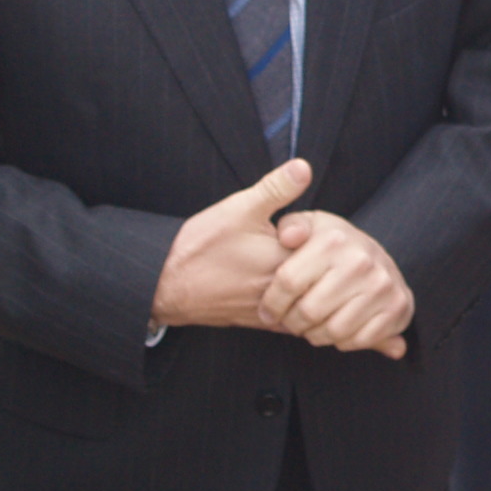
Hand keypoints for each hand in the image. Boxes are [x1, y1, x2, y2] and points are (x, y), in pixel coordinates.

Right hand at [153, 157, 309, 329]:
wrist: (165, 286)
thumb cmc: (199, 248)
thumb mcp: (239, 208)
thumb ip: (276, 188)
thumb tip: (304, 167)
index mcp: (284, 261)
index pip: (324, 249)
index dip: (318, 235)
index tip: (301, 228)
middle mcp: (284, 292)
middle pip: (320, 276)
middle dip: (315, 259)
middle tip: (298, 246)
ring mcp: (274, 312)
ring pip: (308, 298)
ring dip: (306, 283)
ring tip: (289, 266)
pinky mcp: (262, 324)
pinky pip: (292, 316)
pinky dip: (294, 304)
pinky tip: (281, 289)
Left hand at [262, 207, 413, 357]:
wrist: (378, 257)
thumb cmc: (333, 245)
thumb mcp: (311, 226)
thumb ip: (291, 225)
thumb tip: (288, 237)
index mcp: (333, 240)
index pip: (288, 282)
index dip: (272, 304)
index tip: (266, 312)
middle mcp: (361, 261)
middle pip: (309, 311)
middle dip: (292, 323)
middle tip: (290, 322)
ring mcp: (382, 285)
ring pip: (333, 331)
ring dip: (316, 335)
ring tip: (311, 327)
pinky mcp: (397, 307)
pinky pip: (359, 340)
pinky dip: (343, 342)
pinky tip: (336, 330)